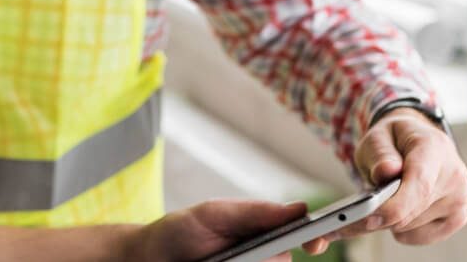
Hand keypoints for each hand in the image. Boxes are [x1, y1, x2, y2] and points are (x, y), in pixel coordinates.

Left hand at [124, 198, 308, 261]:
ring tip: (218, 258)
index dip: (315, 236)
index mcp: (264, 231)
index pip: (299, 234)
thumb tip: (297, 210)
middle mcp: (264, 256)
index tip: (315, 241)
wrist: (150, 256)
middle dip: (272, 258)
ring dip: (257, 260)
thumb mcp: (214, 214)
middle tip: (248, 255)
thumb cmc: (182, 230)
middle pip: (283, 261)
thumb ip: (253, 212)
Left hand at [303, 107, 466, 254]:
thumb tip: (385, 173)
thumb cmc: (394, 139)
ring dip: (390, 220)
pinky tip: (398, 210)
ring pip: (412, 227)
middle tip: (346, 221)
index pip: (419, 184)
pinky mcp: (458, 218)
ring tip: (381, 201)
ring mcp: (459, 199)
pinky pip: (420, 236)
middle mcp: (454, 175)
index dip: (395, 207)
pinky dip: (402, 229)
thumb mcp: (376, 136)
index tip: (369, 220)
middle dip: (378, 217)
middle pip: (412, 211)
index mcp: (435, 148)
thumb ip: (379, 152)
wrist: (417, 140)